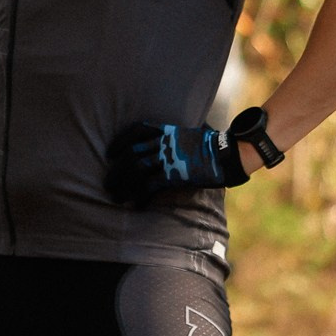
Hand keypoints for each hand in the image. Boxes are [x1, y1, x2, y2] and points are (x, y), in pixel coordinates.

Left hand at [104, 120, 249, 205]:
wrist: (228, 154)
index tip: (109, 153)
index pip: (136, 130)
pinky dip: (140, 196)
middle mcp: (165, 143)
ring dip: (123, 185)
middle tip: (107, 183)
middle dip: (116, 170)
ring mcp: (169, 158)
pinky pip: (151, 185)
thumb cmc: (212, 145)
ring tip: (114, 196)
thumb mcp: (190, 134)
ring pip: (137, 170)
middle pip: (131, 154)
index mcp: (167, 131)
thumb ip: (175, 137)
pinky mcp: (175, 174)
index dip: (119, 141)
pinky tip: (136, 204)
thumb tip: (167, 141)